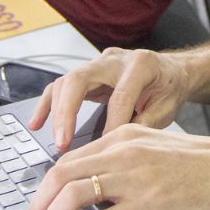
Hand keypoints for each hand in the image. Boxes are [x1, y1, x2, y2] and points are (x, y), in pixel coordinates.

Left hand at [24, 125, 209, 209]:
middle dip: (38, 205)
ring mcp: (135, 177)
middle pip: (60, 174)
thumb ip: (130, 164)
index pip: (70, 158)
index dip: (47, 187)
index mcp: (127, 135)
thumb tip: (102, 192)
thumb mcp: (163, 153)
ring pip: (70, 195)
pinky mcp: (148, 205)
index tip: (41, 207)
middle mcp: (125, 151)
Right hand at [26, 46, 193, 154]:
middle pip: (80, 79)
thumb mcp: (168, 106)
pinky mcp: (88, 72)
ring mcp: (98, 64)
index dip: (111, 124)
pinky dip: (47, 104)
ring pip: (66, 81)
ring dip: (57, 112)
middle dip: (68, 112)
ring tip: (57, 140)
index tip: (104, 150)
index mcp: (140, 64)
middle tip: (64, 142)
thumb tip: (121, 143)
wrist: (172, 70)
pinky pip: (61, 86)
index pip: (119, 96)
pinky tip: (36, 123)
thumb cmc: (170, 88)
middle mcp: (114, 59)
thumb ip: (147, 122)